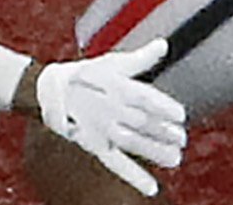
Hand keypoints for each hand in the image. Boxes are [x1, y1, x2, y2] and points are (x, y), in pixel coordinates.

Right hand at [33, 40, 188, 194]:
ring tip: (175, 159)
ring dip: (155, 152)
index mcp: (117, 86)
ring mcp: (102, 129)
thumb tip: (164, 44)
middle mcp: (110, 108)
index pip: (145, 98)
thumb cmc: (86, 75)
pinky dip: (134, 177)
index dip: (164, 107)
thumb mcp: (113, 63)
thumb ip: (141, 58)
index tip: (181, 115)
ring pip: (132, 143)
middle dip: (164, 132)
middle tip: (182, 139)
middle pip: (142, 122)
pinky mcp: (94, 145)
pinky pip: (116, 163)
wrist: (50, 90)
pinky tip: (151, 188)